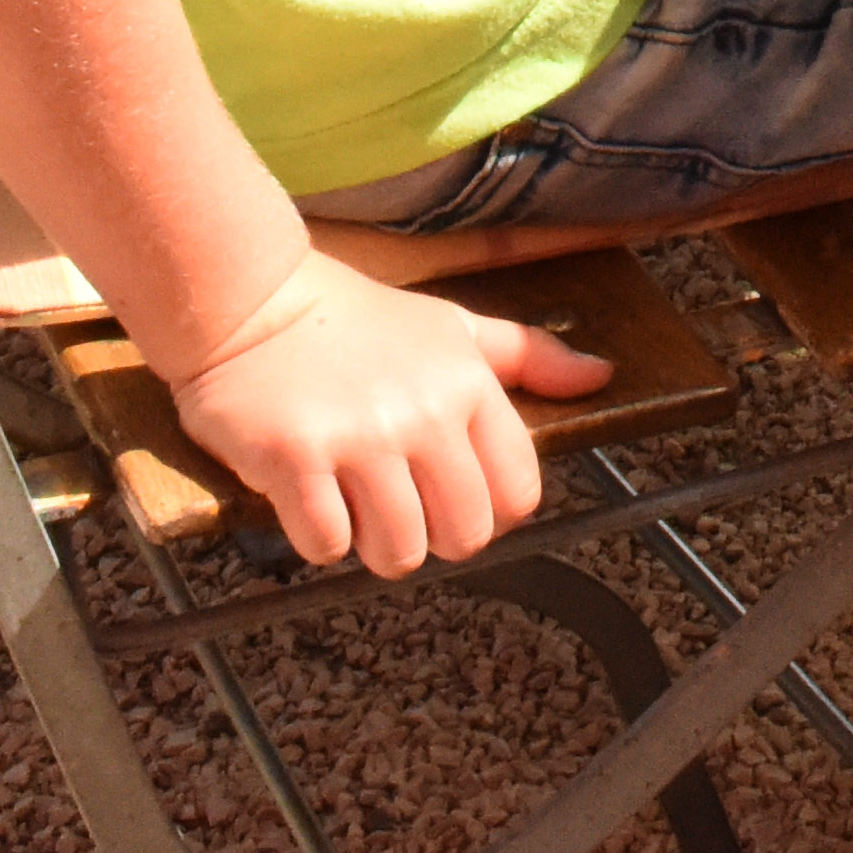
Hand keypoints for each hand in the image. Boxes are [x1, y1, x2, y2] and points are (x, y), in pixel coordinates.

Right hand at [168, 249, 600, 576]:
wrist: (250, 300)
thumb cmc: (358, 321)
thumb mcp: (453, 327)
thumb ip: (529, 355)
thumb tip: (602, 375)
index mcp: (469, 385)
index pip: (517, 495)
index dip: (485, 511)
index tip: (446, 495)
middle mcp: (423, 412)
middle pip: (462, 536)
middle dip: (429, 535)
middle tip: (391, 500)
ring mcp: (359, 436)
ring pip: (396, 552)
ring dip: (369, 540)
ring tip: (347, 493)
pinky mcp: (295, 457)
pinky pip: (327, 545)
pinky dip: (315, 535)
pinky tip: (304, 491)